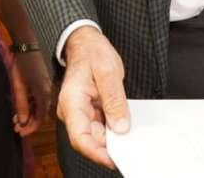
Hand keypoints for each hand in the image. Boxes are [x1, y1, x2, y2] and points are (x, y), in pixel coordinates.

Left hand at [8, 50, 52, 136]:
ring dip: (30, 114)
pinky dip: (32, 105)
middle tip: (16, 127)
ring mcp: (47, 86)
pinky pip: (40, 98)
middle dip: (29, 122)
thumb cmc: (22, 63)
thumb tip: (23, 121)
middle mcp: (49, 91)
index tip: (20, 133)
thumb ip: (21, 104)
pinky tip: (22, 106)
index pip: (39, 118)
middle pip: (41, 114)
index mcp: (43, 93)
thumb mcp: (19, 85)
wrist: (27, 43)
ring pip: (40, 106)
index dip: (30, 128)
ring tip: (16, 118)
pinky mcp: (44, 82)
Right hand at [57, 26, 128, 168]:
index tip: (115, 159)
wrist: (85, 43)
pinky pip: (101, 126)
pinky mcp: (88, 111)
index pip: (80, 137)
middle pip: (89, 139)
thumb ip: (114, 99)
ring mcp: (80, 112)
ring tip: (132, 136)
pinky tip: (126, 126)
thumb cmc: (93, 53)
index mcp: (72, 102)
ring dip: (113, 138)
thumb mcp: (108, 71)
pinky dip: (113, 128)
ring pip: (96, 135)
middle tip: (132, 147)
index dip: (97, 153)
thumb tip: (120, 126)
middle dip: (109, 146)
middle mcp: (72, 111)